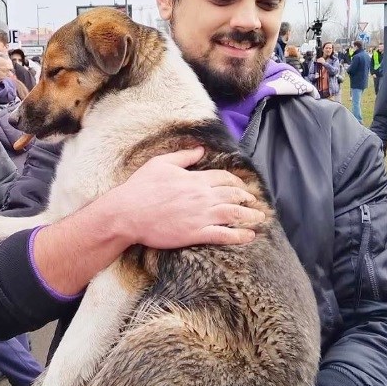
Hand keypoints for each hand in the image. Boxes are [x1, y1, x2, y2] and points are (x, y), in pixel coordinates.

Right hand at [100, 147, 266, 249]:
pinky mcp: (196, 233)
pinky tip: (249, 236)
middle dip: (247, 198)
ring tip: (260, 218)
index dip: (237, 183)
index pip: (225, 178)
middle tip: (255, 203)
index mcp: (196, 179)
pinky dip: (239, 236)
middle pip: (234, 195)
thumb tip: (200, 149)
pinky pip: (224, 234)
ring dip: (250, 216)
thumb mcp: (161, 164)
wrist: (127, 213)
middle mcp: (203, 196)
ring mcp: (201, 215)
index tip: (243, 188)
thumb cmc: (140, 187)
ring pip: (234, 214)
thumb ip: (184, 156)